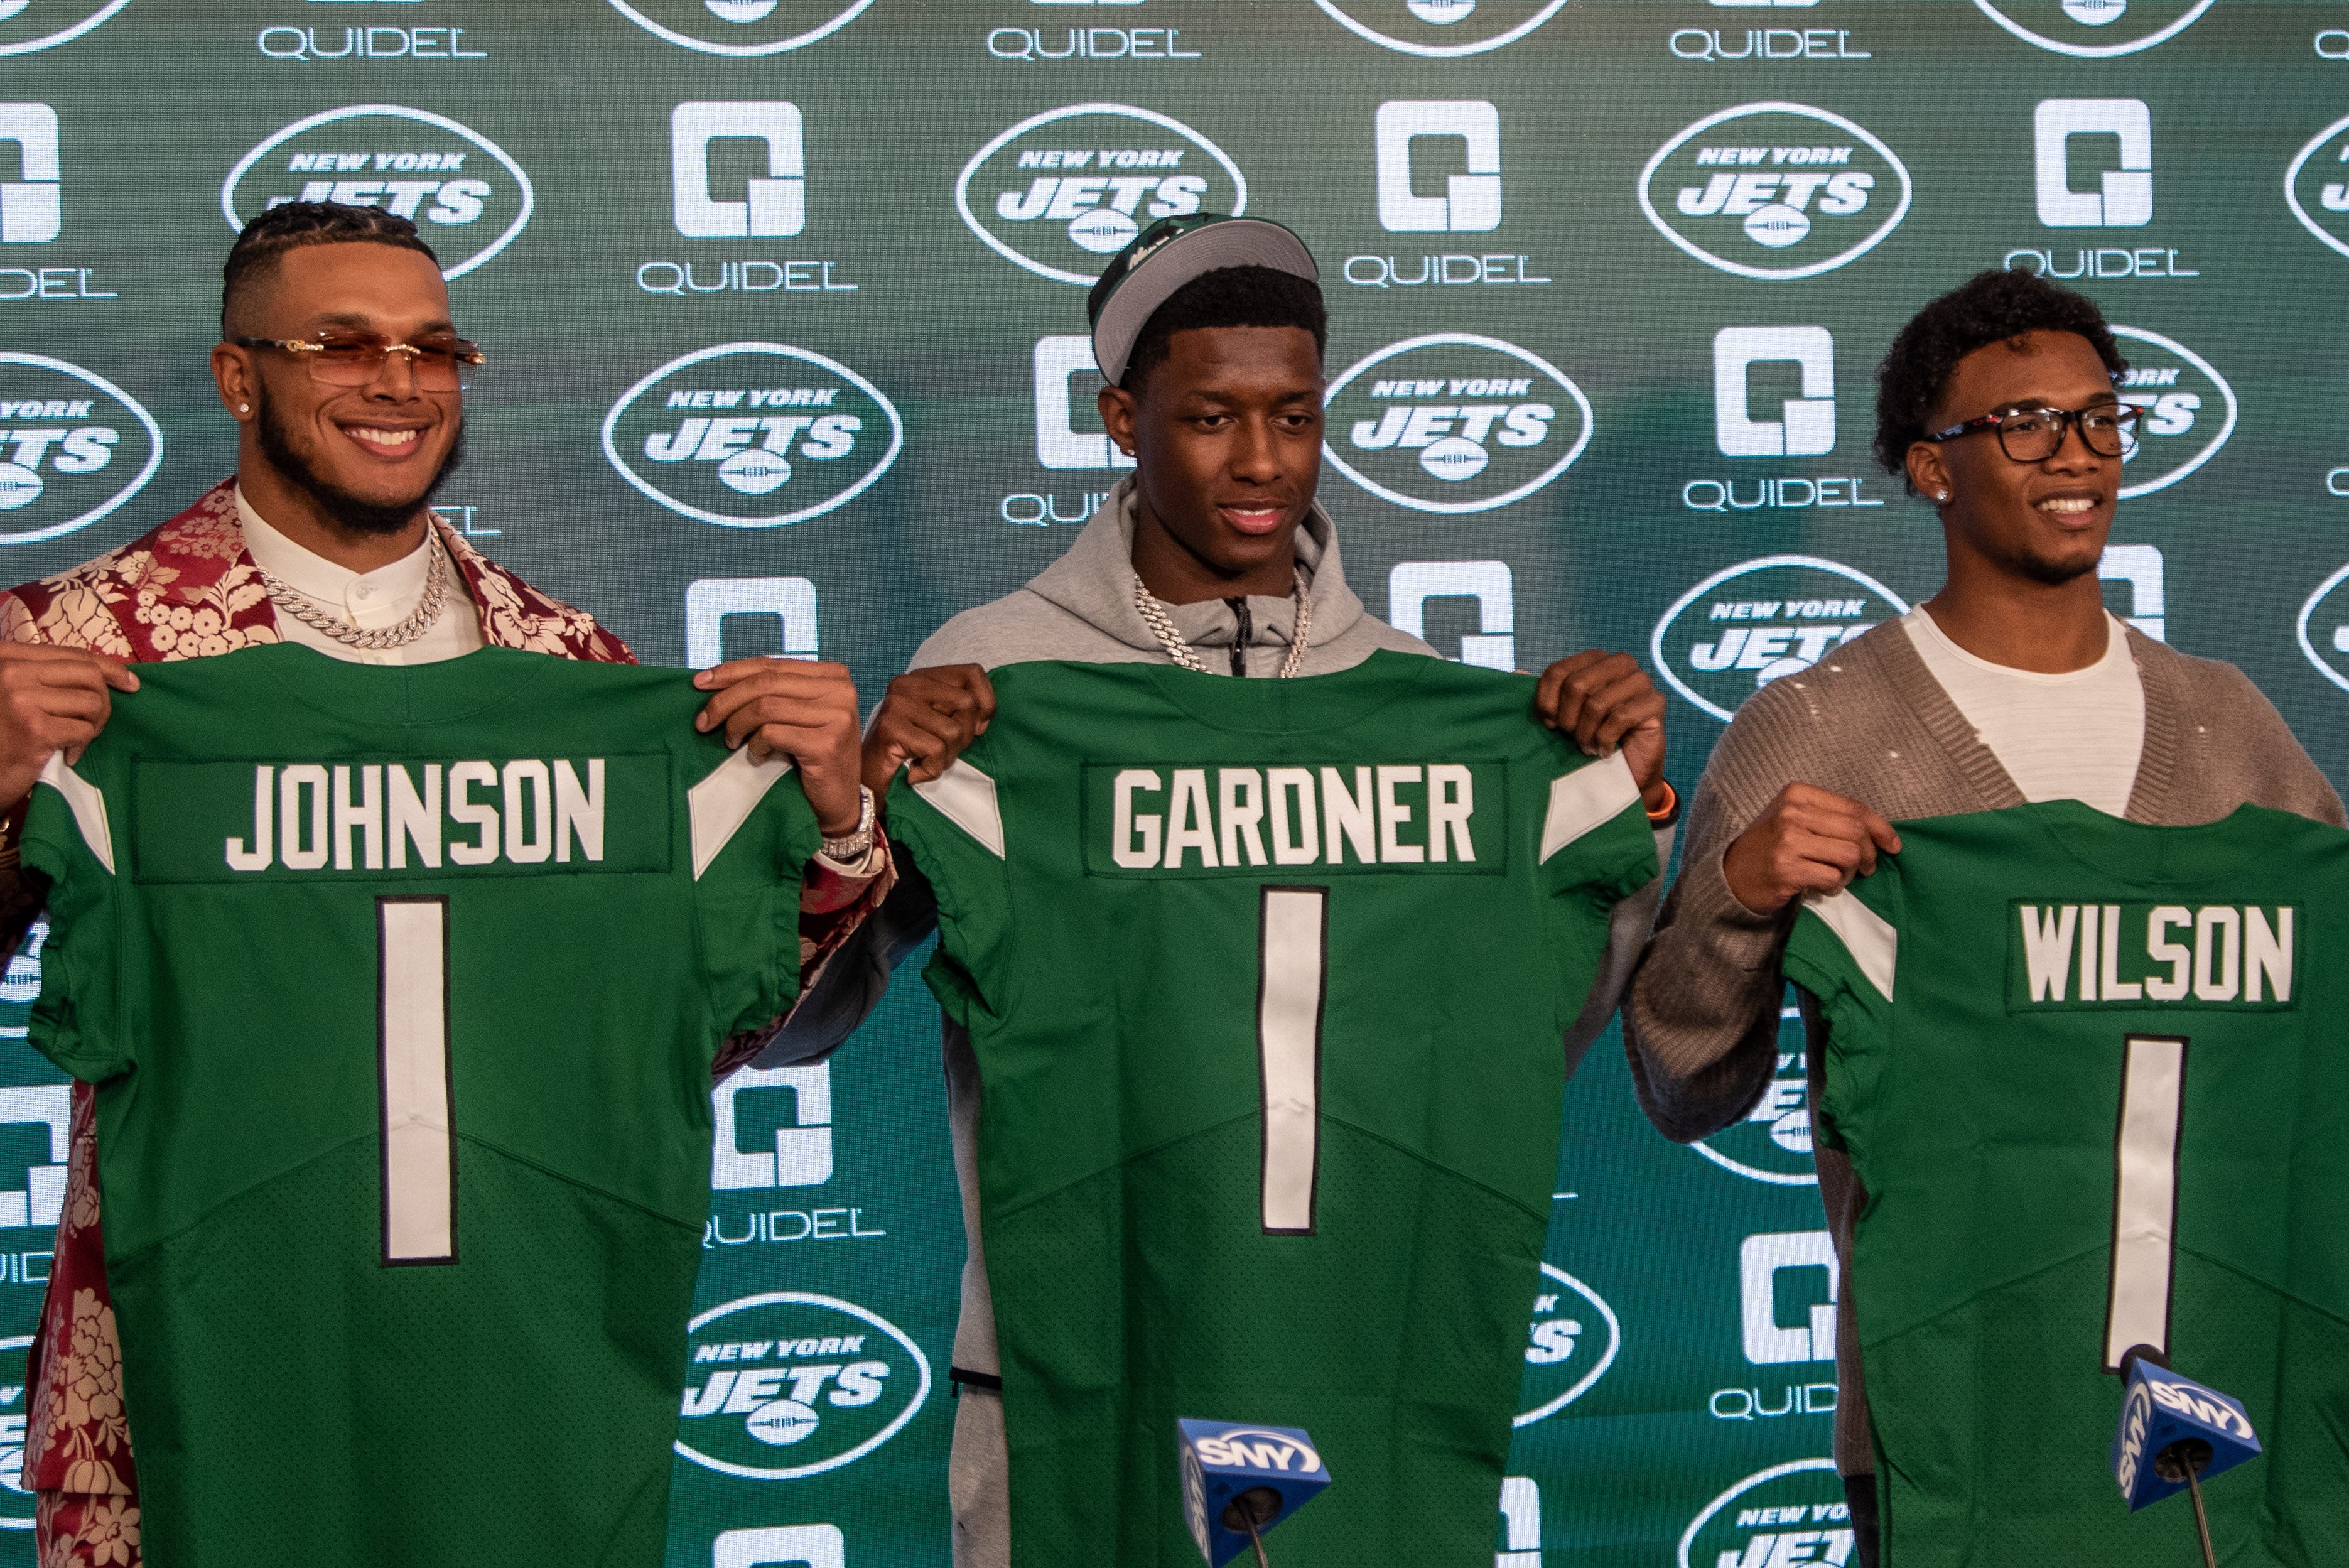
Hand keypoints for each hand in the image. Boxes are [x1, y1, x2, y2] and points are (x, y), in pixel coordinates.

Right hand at [0, 644, 137, 808]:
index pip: (72, 653)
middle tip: (93, 723)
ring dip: (93, 725)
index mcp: (7, 656)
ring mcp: (20, 698)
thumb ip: (52, 678)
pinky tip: (65, 754)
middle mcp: (10, 671)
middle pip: (89, 675)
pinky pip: (84, 731)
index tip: (129, 682)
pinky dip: (81, 746)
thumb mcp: (19, 693)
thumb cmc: (3, 732)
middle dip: (104, 700)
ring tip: (72, 739)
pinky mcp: (34, 729)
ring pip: (92, 702)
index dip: (108, 667)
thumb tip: (115, 675)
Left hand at [692, 658, 863, 834]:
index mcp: (832, 674)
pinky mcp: (827, 744)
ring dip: (737, 725)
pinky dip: (755, 745)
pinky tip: (756, 756)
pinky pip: (772, 733)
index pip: (771, 664)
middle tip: (703, 720)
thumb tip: (716, 678)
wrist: (840, 800)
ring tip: (731, 741)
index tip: (700, 682)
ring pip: (765, 706)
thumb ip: (773, 692)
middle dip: (725, 700)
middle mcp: (840, 690)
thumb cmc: (812, 756)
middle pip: (765, 683)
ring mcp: (837, 716)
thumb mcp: (797, 714)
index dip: (731, 671)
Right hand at [862, 664, 994, 793]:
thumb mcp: (943, 722)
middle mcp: (907, 683)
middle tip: (944, 749)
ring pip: (953, 731)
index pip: (973, 672)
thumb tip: (984, 715)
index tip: (977, 727)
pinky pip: (936, 749)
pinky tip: (917, 770)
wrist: (872, 777)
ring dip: (948, 756)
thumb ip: (964, 708)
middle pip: (967, 703)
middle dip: (965, 736)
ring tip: (928, 760)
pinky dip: (933, 768)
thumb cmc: (913, 750)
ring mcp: (897, 703)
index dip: (986, 703)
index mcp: (922, 676)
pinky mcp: (891, 727)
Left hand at [1534, 650, 1667, 810]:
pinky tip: (1605, 749)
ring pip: (1597, 703)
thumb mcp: (1559, 716)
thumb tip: (1516, 672)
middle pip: (1576, 685)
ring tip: (1588, 745)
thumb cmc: (1589, 739)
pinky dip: (1605, 740)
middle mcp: (1620, 663)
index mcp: (1594, 659)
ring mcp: (1641, 681)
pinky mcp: (1656, 703)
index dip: (1547, 703)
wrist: (1622, 772)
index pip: (1557, 671)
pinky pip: (1619, 718)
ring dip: (1587, 733)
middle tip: (1573, 737)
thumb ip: (1541, 694)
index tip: (1551, 724)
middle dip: (1568, 719)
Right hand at [1720, 783, 1901, 913]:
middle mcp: (1791, 812)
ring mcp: (1787, 840)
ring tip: (1837, 877)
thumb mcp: (1795, 819)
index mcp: (1797, 793)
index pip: (1853, 808)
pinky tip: (1820, 886)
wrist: (1731, 875)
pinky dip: (1833, 887)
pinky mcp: (1787, 869)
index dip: (1880, 827)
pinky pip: (1832, 878)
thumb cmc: (1772, 846)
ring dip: (1849, 872)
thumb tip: (1880, 832)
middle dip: (1868, 853)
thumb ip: (1831, 818)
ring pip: (1848, 855)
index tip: (1893, 844)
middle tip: (1865, 868)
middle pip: (1855, 831)